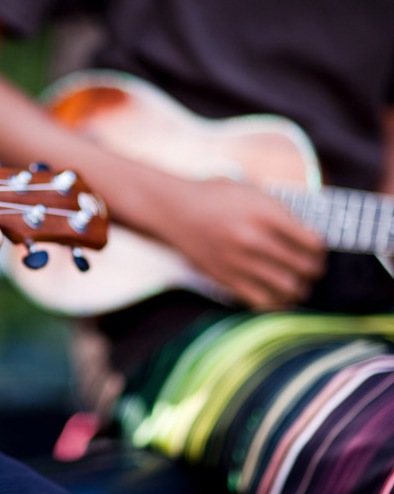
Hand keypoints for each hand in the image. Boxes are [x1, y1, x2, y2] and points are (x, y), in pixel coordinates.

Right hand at [161, 178, 325, 307]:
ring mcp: (240, 261)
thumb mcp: (252, 192)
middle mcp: (255, 239)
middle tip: (311, 270)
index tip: (316, 251)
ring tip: (297, 284)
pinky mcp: (225, 278)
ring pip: (288, 288)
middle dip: (314, 271)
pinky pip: (262, 301)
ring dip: (299, 289)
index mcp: (266, 214)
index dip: (321, 250)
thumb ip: (280, 211)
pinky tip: (276, 295)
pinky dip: (276, 302)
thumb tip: (309, 234)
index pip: (313, 243)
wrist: (174, 210)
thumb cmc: (215, 196)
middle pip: (305, 267)